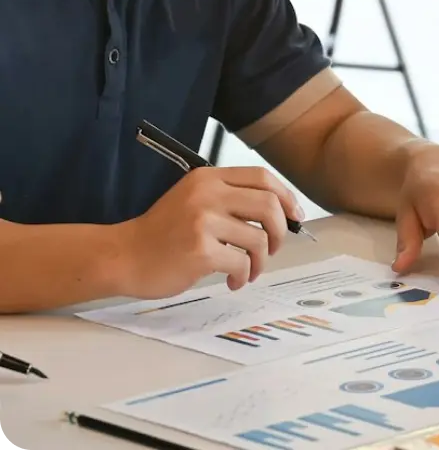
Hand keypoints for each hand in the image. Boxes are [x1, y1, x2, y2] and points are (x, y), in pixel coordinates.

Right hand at [115, 167, 302, 298]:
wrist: (123, 256)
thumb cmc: (162, 232)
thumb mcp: (193, 199)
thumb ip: (229, 198)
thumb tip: (278, 212)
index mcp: (208, 178)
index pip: (262, 177)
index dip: (286, 196)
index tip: (295, 215)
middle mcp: (207, 194)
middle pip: (268, 205)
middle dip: (281, 230)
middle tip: (276, 247)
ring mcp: (203, 222)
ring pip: (258, 238)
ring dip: (262, 260)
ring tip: (249, 270)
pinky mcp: (200, 251)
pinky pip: (241, 262)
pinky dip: (244, 275)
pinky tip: (233, 281)